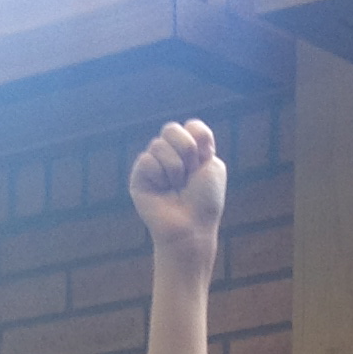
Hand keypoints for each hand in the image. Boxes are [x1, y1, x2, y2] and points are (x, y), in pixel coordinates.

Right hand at [129, 119, 225, 261]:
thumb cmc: (204, 202)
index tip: (203, 164)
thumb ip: (203, 139)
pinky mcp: (139, 177)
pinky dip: (159, 176)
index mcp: (189, 152)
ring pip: (159, 144)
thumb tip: (187, 128)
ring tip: (176, 188)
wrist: (191, 227)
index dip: (199, 142)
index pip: (190, 126)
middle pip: (171, 129)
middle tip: (189, 176)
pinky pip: (146, 160)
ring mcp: (153, 166)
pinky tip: (162, 191)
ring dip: (175, 168)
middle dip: (186, 151)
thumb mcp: (213, 165)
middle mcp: (170, 156)